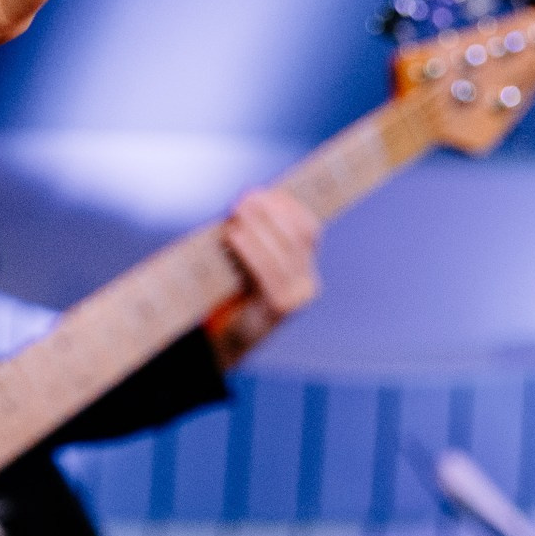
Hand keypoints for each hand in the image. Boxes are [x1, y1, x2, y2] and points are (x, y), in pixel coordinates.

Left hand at [207, 187, 321, 365]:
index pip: (308, 229)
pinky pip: (267, 272)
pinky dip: (250, 250)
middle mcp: (307, 283)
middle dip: (270, 212)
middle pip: (297, 236)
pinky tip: (234, 236)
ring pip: (284, 250)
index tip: (265, 191)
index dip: (289, 207)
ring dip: (259, 226)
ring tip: (237, 212)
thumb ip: (253, 241)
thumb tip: (245, 201)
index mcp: (304, 270)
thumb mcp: (246, 267)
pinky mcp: (280, 308)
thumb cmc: (230, 299)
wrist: (225, 343)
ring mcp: (298, 297)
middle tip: (244, 198)